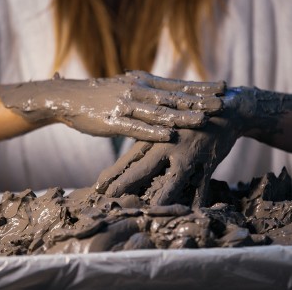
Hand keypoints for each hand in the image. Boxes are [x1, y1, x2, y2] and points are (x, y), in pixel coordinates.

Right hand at [0, 71, 224, 140]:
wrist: (70, 97)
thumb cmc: (102, 96)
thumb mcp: (128, 87)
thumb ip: (148, 91)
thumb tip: (169, 96)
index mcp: (143, 82)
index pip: (177, 84)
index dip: (200, 87)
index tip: (223, 88)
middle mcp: (137, 90)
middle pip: (173, 96)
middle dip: (200, 100)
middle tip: (224, 103)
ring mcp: (125, 105)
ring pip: (158, 112)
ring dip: (181, 116)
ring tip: (203, 120)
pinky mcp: (113, 120)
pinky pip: (136, 127)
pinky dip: (153, 131)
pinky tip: (169, 135)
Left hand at [95, 116, 239, 207]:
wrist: (224, 110)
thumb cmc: (188, 121)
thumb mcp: (166, 127)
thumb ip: (149, 142)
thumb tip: (128, 159)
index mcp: (156, 135)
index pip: (130, 157)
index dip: (113, 173)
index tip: (97, 186)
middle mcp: (170, 145)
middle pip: (145, 168)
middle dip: (126, 184)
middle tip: (109, 197)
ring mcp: (190, 154)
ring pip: (174, 180)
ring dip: (161, 196)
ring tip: (148, 211)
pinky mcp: (209, 162)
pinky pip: (203, 184)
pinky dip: (198, 199)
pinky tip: (192, 212)